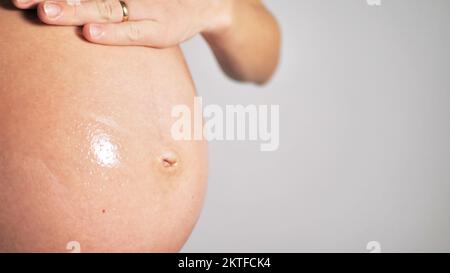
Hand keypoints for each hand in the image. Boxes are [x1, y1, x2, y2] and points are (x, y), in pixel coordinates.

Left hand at [12, 0, 230, 47]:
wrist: (204, 4)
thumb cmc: (160, 1)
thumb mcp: (137, 0)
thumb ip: (107, 0)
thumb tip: (81, 15)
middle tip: (24, 0)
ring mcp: (144, 9)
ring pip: (105, 8)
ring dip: (76, 10)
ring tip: (46, 13)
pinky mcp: (158, 30)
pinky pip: (132, 33)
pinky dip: (112, 34)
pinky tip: (91, 34)